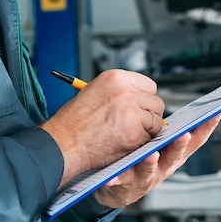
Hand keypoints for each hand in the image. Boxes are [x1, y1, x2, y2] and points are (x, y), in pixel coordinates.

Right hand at [40, 69, 165, 188]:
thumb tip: (140, 99)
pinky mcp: (135, 131)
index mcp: (115, 78)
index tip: (139, 108)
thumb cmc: (73, 123)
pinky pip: (151, 136)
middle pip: (156, 102)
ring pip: (157, 120)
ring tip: (128, 134)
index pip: (149, 85)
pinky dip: (142, 142)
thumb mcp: (94, 93)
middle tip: (136, 125)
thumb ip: (119, 92)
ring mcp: (132, 110)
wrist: (63, 144)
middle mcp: (126, 90)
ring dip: (147, 130)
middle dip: (149, 115)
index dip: (145, 99)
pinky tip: (125, 142)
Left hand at [94, 113, 220, 208]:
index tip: (217, 113)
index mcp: (175, 154)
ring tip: (151, 154)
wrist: (119, 189)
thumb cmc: (142, 161)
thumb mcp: (161, 145)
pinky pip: (121, 179)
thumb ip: (167, 129)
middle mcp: (165, 166)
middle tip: (185, 134)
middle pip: (176, 155)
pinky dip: (117, 178)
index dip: (207, 128)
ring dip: (152, 161)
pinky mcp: (127, 183)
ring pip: (150, 168)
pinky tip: (111, 177)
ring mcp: (147, 176)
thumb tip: (171, 102)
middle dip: (180, 145)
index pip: (196, 140)